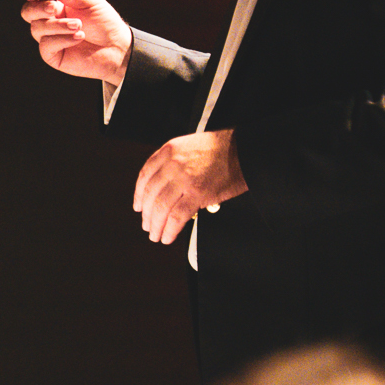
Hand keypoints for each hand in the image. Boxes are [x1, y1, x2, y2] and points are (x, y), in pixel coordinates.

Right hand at [23, 0, 132, 84]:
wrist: (116, 47)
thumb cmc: (104, 22)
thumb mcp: (90, 1)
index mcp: (56, 5)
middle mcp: (49, 21)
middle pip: (28, 12)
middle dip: (38, 8)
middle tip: (54, 7)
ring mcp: (49, 38)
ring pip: (37, 28)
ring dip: (58, 25)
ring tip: (79, 25)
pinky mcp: (51, 55)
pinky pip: (46, 45)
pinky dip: (62, 39)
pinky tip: (78, 37)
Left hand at [134, 129, 247, 243]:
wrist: (245, 150)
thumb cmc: (222, 151)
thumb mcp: (190, 147)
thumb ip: (174, 164)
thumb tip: (164, 191)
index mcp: (169, 151)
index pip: (145, 175)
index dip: (139, 194)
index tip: (138, 206)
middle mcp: (173, 164)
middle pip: (151, 194)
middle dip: (147, 214)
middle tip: (147, 225)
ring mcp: (184, 179)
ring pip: (160, 207)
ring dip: (156, 225)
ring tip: (155, 235)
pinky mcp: (198, 193)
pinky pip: (177, 215)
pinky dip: (169, 229)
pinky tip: (167, 237)